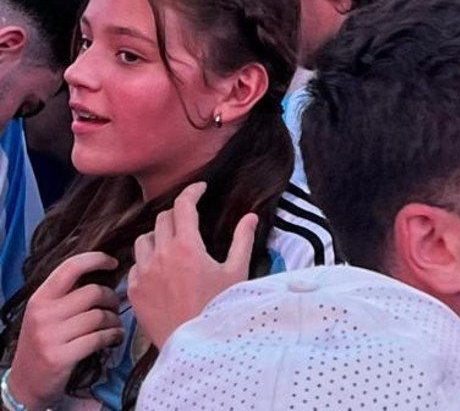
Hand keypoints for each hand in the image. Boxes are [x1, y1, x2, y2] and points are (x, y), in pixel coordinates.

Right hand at [5, 251, 121, 409]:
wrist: (25, 382)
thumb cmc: (42, 342)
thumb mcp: (45, 313)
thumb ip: (67, 294)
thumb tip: (104, 272)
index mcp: (40, 299)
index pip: (70, 267)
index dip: (96, 259)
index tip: (113, 263)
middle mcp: (43, 314)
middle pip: (93, 292)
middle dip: (111, 298)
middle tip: (114, 307)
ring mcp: (50, 336)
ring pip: (100, 316)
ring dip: (114, 320)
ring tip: (114, 325)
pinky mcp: (61, 357)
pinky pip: (99, 338)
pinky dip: (113, 336)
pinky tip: (114, 338)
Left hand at [128, 182, 256, 349]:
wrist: (193, 345)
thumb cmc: (218, 308)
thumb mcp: (236, 272)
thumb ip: (242, 240)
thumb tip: (250, 217)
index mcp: (187, 246)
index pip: (183, 206)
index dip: (191, 191)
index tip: (200, 188)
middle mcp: (161, 255)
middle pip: (163, 219)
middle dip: (178, 213)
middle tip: (190, 218)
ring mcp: (143, 273)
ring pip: (144, 239)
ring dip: (158, 235)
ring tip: (172, 242)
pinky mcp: (134, 291)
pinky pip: (135, 265)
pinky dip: (147, 260)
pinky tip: (160, 269)